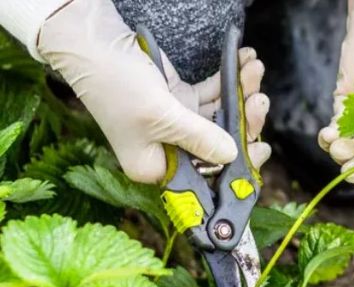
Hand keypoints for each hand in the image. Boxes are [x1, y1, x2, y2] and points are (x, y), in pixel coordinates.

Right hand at [37, 0, 269, 183]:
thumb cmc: (115, 83)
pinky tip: (243, 62)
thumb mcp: (161, 116)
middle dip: (243, 123)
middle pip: (218, 146)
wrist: (92, 40)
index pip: (204, 178)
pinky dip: (227, 82)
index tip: (259, 150)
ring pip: (218, 118)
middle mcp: (167, 150)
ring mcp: (174, 124)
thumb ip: (200, 138)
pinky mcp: (178, 100)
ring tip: (253, 70)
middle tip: (259, 102)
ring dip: (240, 94)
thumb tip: (233, 155)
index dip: (235, 167)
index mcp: (156, 167)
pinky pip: (210, 96)